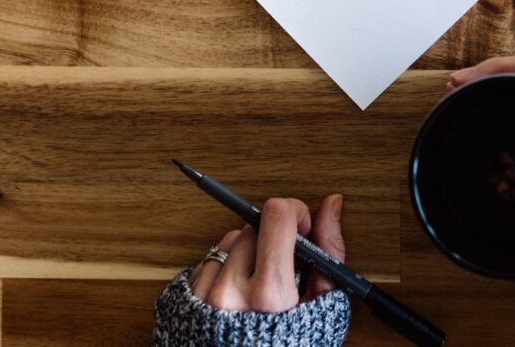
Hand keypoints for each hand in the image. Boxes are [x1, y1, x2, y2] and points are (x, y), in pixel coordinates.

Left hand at [188, 194, 344, 311]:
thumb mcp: (323, 308)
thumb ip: (329, 252)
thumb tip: (331, 206)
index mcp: (270, 296)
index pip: (276, 216)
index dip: (295, 212)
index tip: (302, 228)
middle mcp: (231, 294)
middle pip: (253, 225)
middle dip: (273, 237)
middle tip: (284, 266)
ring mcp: (202, 298)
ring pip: (229, 240)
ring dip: (248, 251)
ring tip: (260, 286)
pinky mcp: (184, 301)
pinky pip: (208, 260)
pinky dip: (226, 268)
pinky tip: (240, 295)